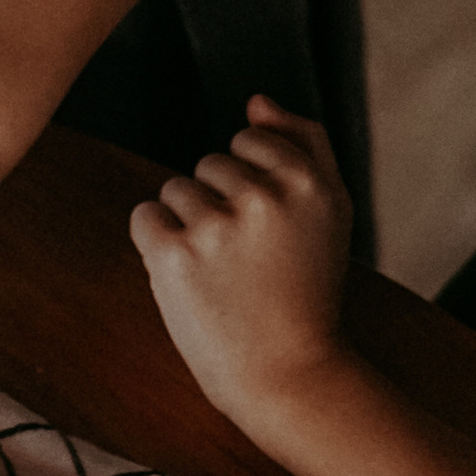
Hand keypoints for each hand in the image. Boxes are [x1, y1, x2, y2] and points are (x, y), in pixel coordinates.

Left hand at [129, 98, 353, 436]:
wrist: (287, 374)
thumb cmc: (307, 292)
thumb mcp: (331, 212)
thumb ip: (304, 145)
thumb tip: (255, 101)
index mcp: (308, 183)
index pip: (248, 140)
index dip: (252, 186)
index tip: (269, 232)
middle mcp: (264, 198)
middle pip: (209, 164)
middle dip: (220, 206)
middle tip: (248, 262)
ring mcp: (216, 226)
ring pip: (175, 190)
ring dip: (188, 227)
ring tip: (221, 274)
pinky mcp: (173, 255)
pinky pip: (144, 217)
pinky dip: (156, 244)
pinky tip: (188, 277)